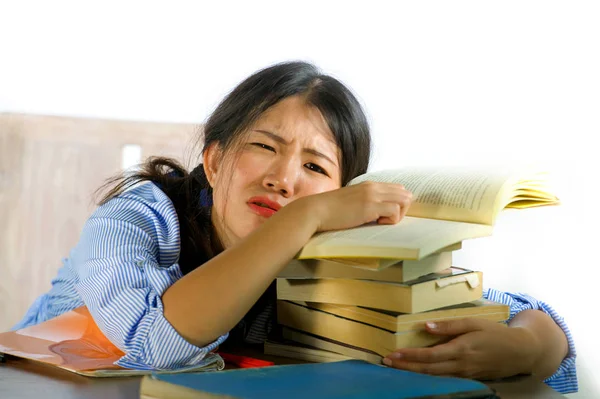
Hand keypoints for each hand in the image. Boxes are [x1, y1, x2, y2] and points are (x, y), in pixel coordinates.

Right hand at [297, 181, 412, 232]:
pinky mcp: (370, 206)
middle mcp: (373, 187)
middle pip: (405, 194)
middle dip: (401, 209)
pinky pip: (395, 211)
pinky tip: (376, 223)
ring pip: (404, 200)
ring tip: (380, 221)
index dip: (397, 203)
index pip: (397, 189)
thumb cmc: (330, 211)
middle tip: (386, 220)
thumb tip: (376, 212)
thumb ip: (363, 201)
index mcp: (368, 185)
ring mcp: (372, 195)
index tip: (386, 215)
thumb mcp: (350, 201)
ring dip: (397, 214)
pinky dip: (391, 220)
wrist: (316, 211)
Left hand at [383, 318, 538, 379]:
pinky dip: (428, 375)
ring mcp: (464, 374)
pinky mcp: (468, 377)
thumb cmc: (496, 333)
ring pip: (434, 376)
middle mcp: (460, 365)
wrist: (520, 352)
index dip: (410, 357)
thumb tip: (425, 326)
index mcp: (461, 349)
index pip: (429, 356)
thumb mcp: (473, 322)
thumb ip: (449, 325)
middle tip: (387, 362)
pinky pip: (444, 378)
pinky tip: (418, 371)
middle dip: (406, 367)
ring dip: (414, 372)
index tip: (393, 354)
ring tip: (397, 367)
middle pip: (428, 370)